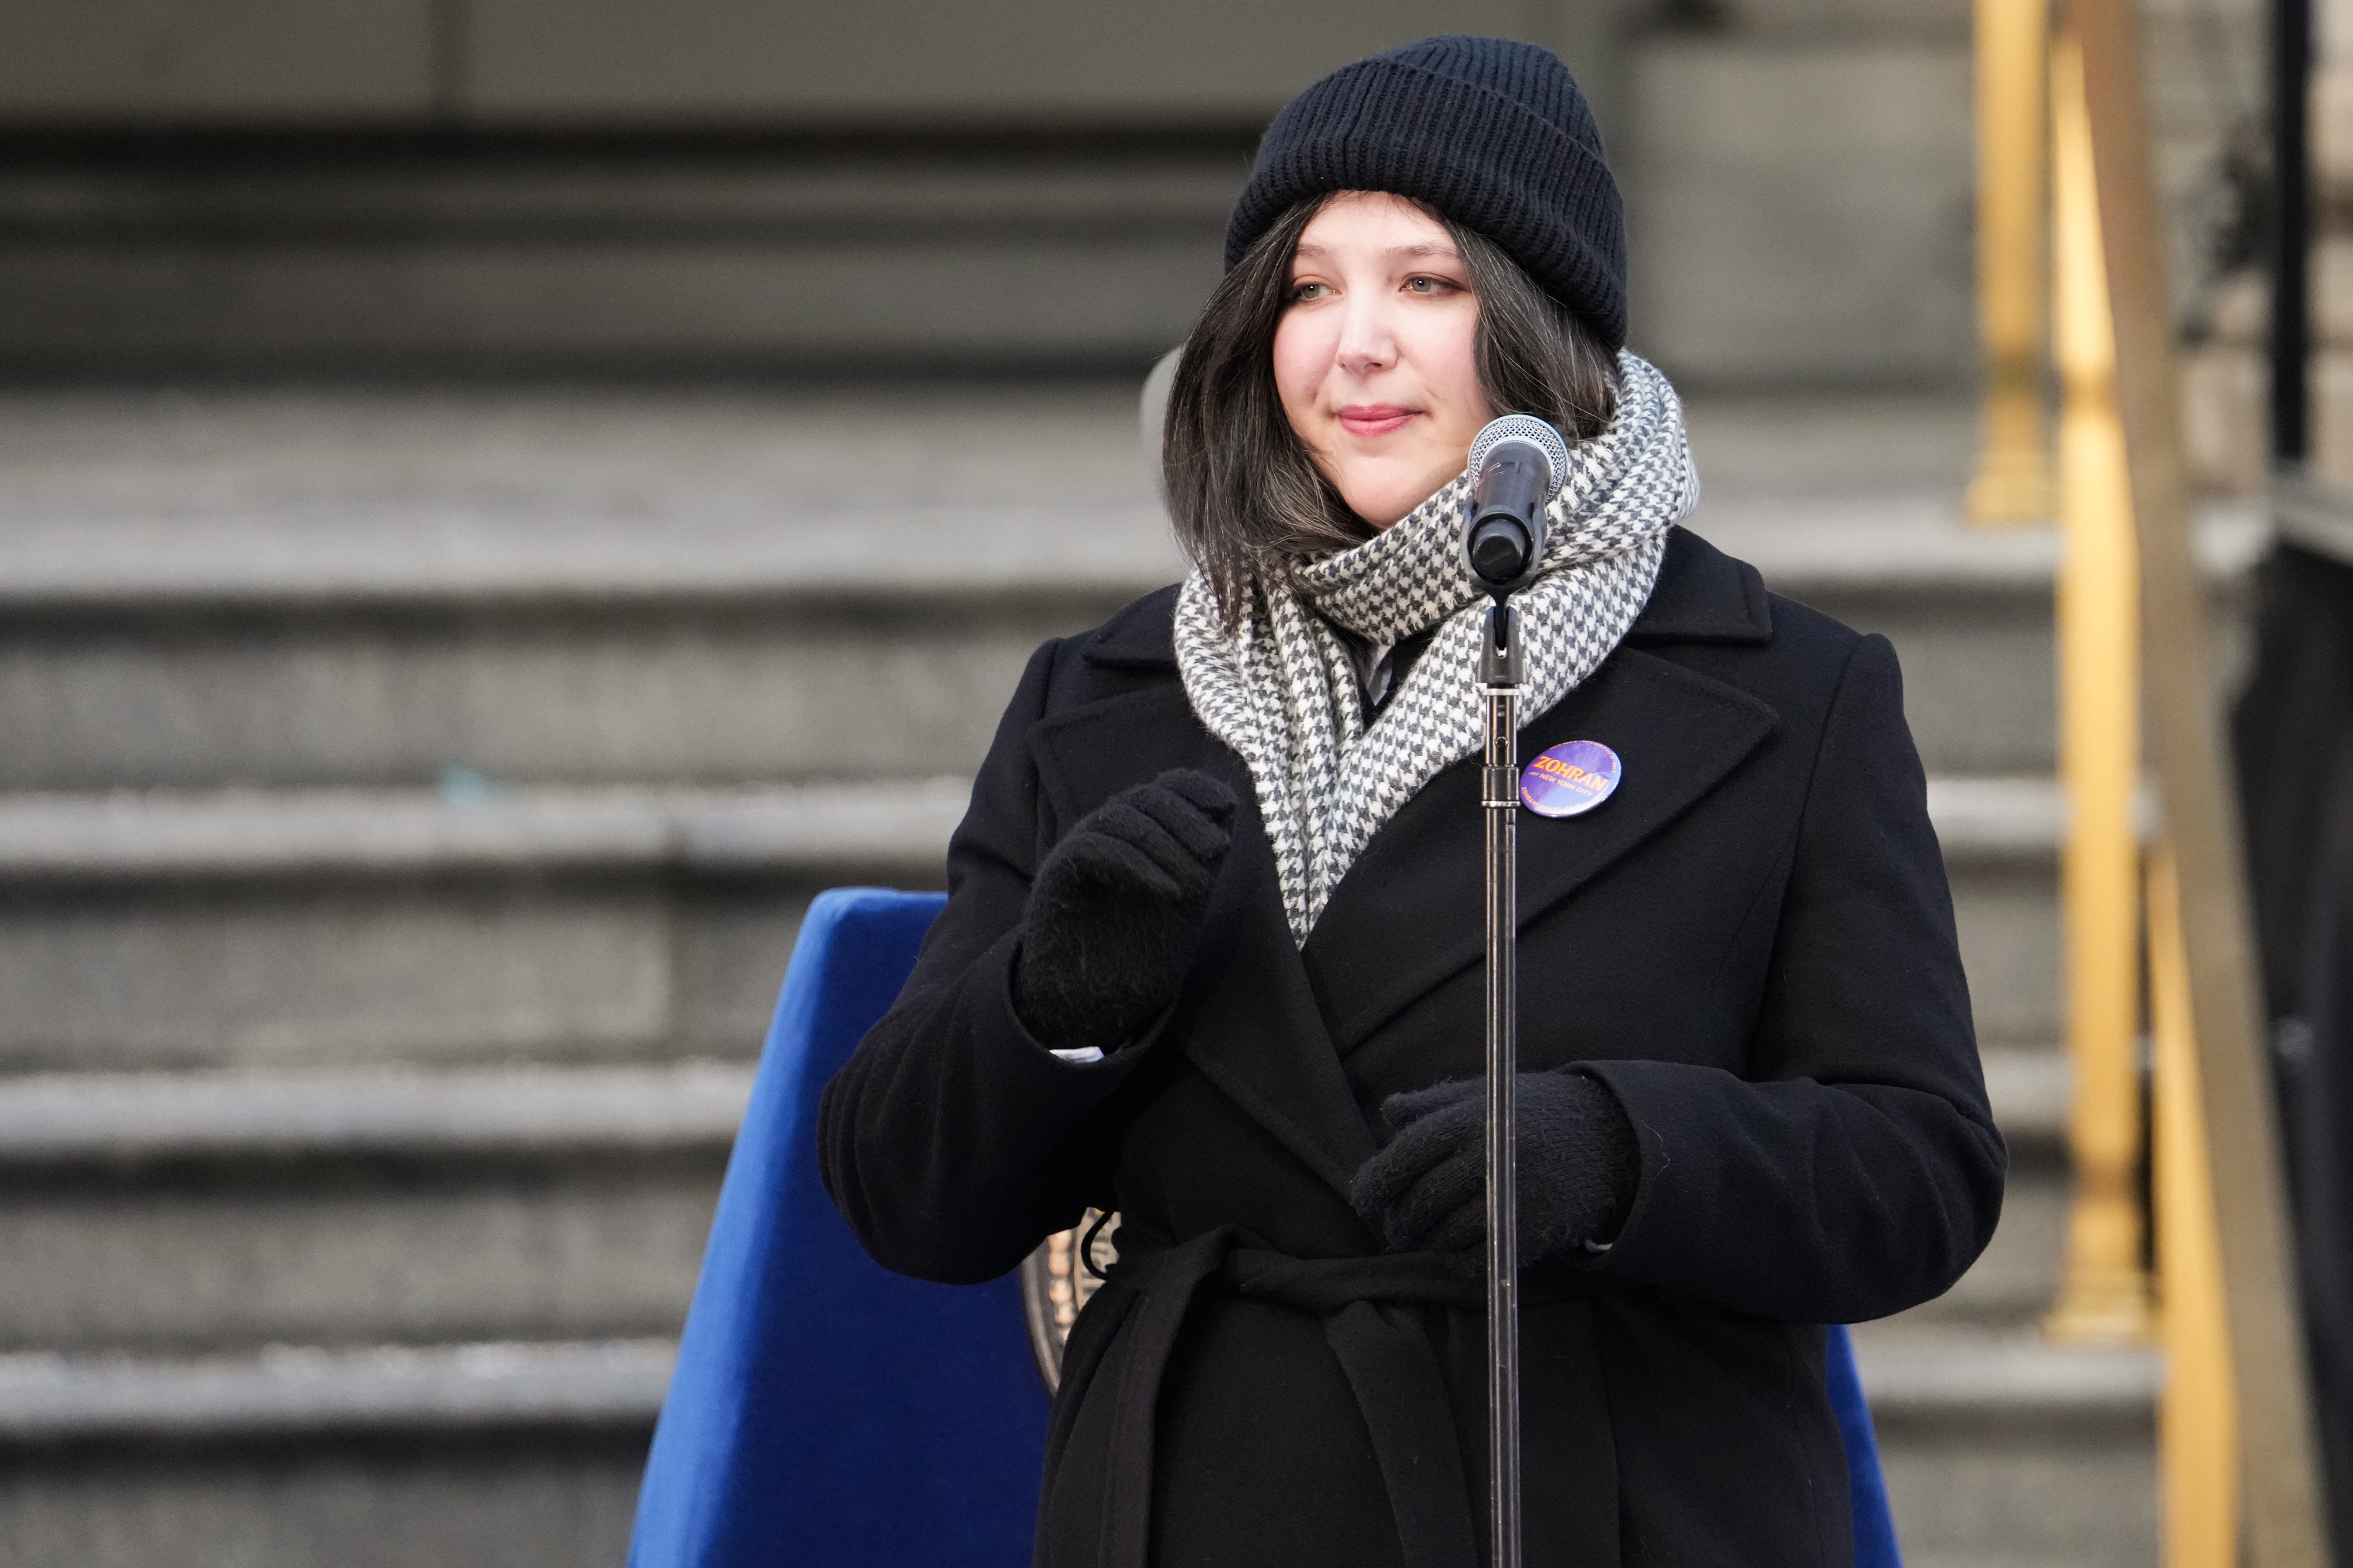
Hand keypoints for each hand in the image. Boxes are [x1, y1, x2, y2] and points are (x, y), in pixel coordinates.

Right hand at [1013, 769, 1238, 1051]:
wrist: (1092, 1007)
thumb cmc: (1139, 957)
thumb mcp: (1186, 904)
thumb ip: (1203, 860)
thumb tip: (1228, 809)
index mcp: (1139, 838)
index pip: (1163, 790)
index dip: (1194, 788)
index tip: (1227, 804)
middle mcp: (1107, 837)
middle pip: (1144, 799)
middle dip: (1186, 818)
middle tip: (1217, 850)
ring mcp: (1079, 854)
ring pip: (1119, 818)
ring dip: (1164, 844)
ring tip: (1195, 886)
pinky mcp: (1057, 877)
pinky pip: (1092, 849)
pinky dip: (1133, 863)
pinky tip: (1167, 891)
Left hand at [1349, 1071, 1638, 1258]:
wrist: (1610, 1142)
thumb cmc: (1534, 1114)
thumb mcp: (1484, 1094)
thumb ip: (1433, 1103)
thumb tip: (1388, 1111)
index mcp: (1470, 1119)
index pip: (1405, 1156)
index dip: (1374, 1183)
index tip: (1363, 1199)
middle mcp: (1487, 1159)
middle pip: (1420, 1203)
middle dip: (1397, 1221)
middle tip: (1392, 1226)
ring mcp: (1511, 1199)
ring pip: (1444, 1236)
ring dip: (1425, 1243)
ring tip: (1422, 1236)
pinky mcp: (1531, 1233)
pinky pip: (1476, 1259)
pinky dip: (1456, 1260)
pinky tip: (1455, 1250)